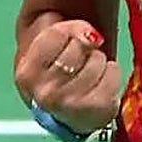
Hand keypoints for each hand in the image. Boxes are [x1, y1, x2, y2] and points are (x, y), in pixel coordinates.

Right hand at [15, 20, 121, 134]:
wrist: (63, 109)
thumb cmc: (56, 69)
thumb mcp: (47, 42)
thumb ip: (62, 29)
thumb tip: (90, 36)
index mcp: (27, 74)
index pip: (56, 34)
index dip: (69, 29)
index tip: (69, 39)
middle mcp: (45, 94)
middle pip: (79, 45)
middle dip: (83, 45)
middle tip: (77, 60)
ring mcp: (71, 106)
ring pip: (97, 59)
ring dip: (97, 59)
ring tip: (87, 72)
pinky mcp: (96, 112)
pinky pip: (114, 72)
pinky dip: (112, 71)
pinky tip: (100, 81)